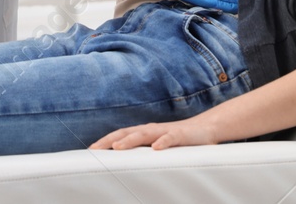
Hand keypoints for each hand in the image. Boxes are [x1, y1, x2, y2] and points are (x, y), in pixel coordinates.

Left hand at [90, 113, 225, 149]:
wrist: (205, 128)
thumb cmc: (177, 140)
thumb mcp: (157, 147)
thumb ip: (143, 154)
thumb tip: (125, 167)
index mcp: (144, 132)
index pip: (120, 135)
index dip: (105, 141)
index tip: (90, 150)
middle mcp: (151, 130)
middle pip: (127, 133)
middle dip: (110, 140)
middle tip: (95, 149)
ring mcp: (165, 131)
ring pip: (144, 134)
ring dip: (130, 140)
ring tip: (117, 147)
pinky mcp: (181, 135)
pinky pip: (171, 138)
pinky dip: (163, 142)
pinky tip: (156, 148)